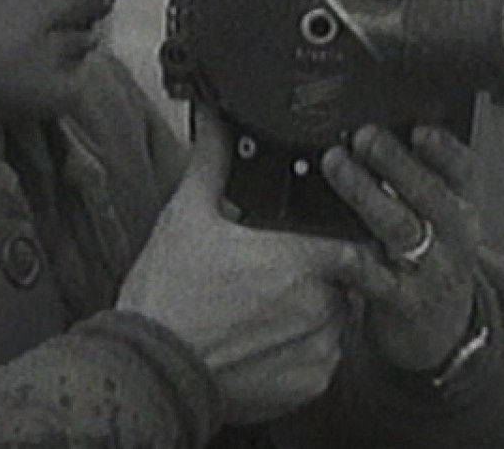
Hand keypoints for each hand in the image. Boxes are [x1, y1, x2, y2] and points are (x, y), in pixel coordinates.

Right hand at [117, 109, 375, 424]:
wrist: (150, 369)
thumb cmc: (168, 296)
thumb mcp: (187, 215)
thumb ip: (213, 161)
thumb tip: (216, 118)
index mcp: (302, 260)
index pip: (353, 241)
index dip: (340, 237)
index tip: (317, 239)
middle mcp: (320, 306)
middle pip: (345, 279)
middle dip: (319, 274)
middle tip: (276, 274)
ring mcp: (318, 350)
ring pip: (335, 320)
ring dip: (312, 311)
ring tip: (264, 308)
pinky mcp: (308, 385)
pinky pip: (321, 360)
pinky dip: (301, 349)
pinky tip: (263, 340)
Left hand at [321, 124, 482, 371]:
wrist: (441, 335)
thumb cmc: (429, 259)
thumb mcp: (437, 221)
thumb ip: (414, 180)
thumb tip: (372, 129)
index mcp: (461, 207)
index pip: (463, 171)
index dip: (445, 149)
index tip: (420, 129)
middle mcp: (453, 236)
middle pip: (430, 194)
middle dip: (396, 162)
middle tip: (364, 135)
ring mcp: (431, 270)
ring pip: (400, 228)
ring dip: (366, 193)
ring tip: (336, 164)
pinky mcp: (404, 303)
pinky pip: (379, 281)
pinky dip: (358, 263)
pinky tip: (340, 248)